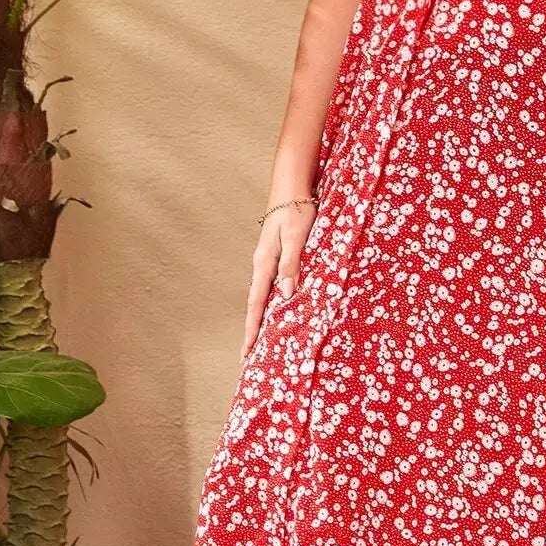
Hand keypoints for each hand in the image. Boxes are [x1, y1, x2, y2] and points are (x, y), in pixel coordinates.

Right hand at [242, 201, 317, 356]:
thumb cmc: (297, 211)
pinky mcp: (276, 257)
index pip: (256, 304)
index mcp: (265, 263)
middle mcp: (262, 265)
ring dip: (260, 319)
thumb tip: (286, 294)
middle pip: (255, 305)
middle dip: (252, 331)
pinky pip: (270, 286)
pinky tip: (275, 312)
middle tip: (248, 356)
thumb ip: (292, 264)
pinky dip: (269, 304)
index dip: (253, 328)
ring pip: (262, 297)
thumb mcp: (297, 237)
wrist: (291, 188)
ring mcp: (268, 262)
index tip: (248, 350)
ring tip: (259, 341)